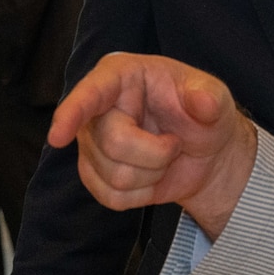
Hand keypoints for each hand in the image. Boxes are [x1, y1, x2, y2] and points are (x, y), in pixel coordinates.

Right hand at [47, 53, 258, 237]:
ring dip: (151, 175)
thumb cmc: (203, 115)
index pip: (90, 94)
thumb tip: (203, 102)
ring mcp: (92, 143)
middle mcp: (97, 108)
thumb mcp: (215, 98)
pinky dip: (141, 196)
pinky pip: (111, 198)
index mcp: (121, 76)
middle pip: (112, 144)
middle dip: (155, 154)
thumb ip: (210, 97)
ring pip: (113, 176)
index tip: (58, 136)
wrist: (205, 153)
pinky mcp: (94, 174)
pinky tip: (151, 177)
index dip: (72, 113)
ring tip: (164, 157)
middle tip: (175, 144)